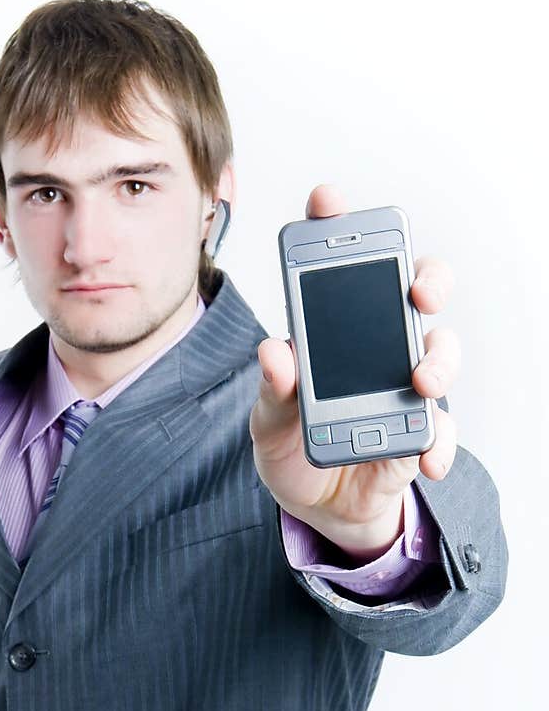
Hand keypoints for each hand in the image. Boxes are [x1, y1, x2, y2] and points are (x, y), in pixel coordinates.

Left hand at [250, 183, 459, 557]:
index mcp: (332, 333)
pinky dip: (437, 441)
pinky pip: (440, 429)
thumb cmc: (292, 449)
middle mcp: (377, 347)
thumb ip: (274, 390)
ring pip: (439, 353)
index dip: (336, 228)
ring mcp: (404, 386)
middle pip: (414, 292)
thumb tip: (274, 353)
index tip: (327, 202)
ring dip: (438, 362)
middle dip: (424, 280)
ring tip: (421, 384)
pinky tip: (425, 455)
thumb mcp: (269, 422)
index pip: (338, 268)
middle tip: (416, 292)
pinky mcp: (418, 431)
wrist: (317, 508)